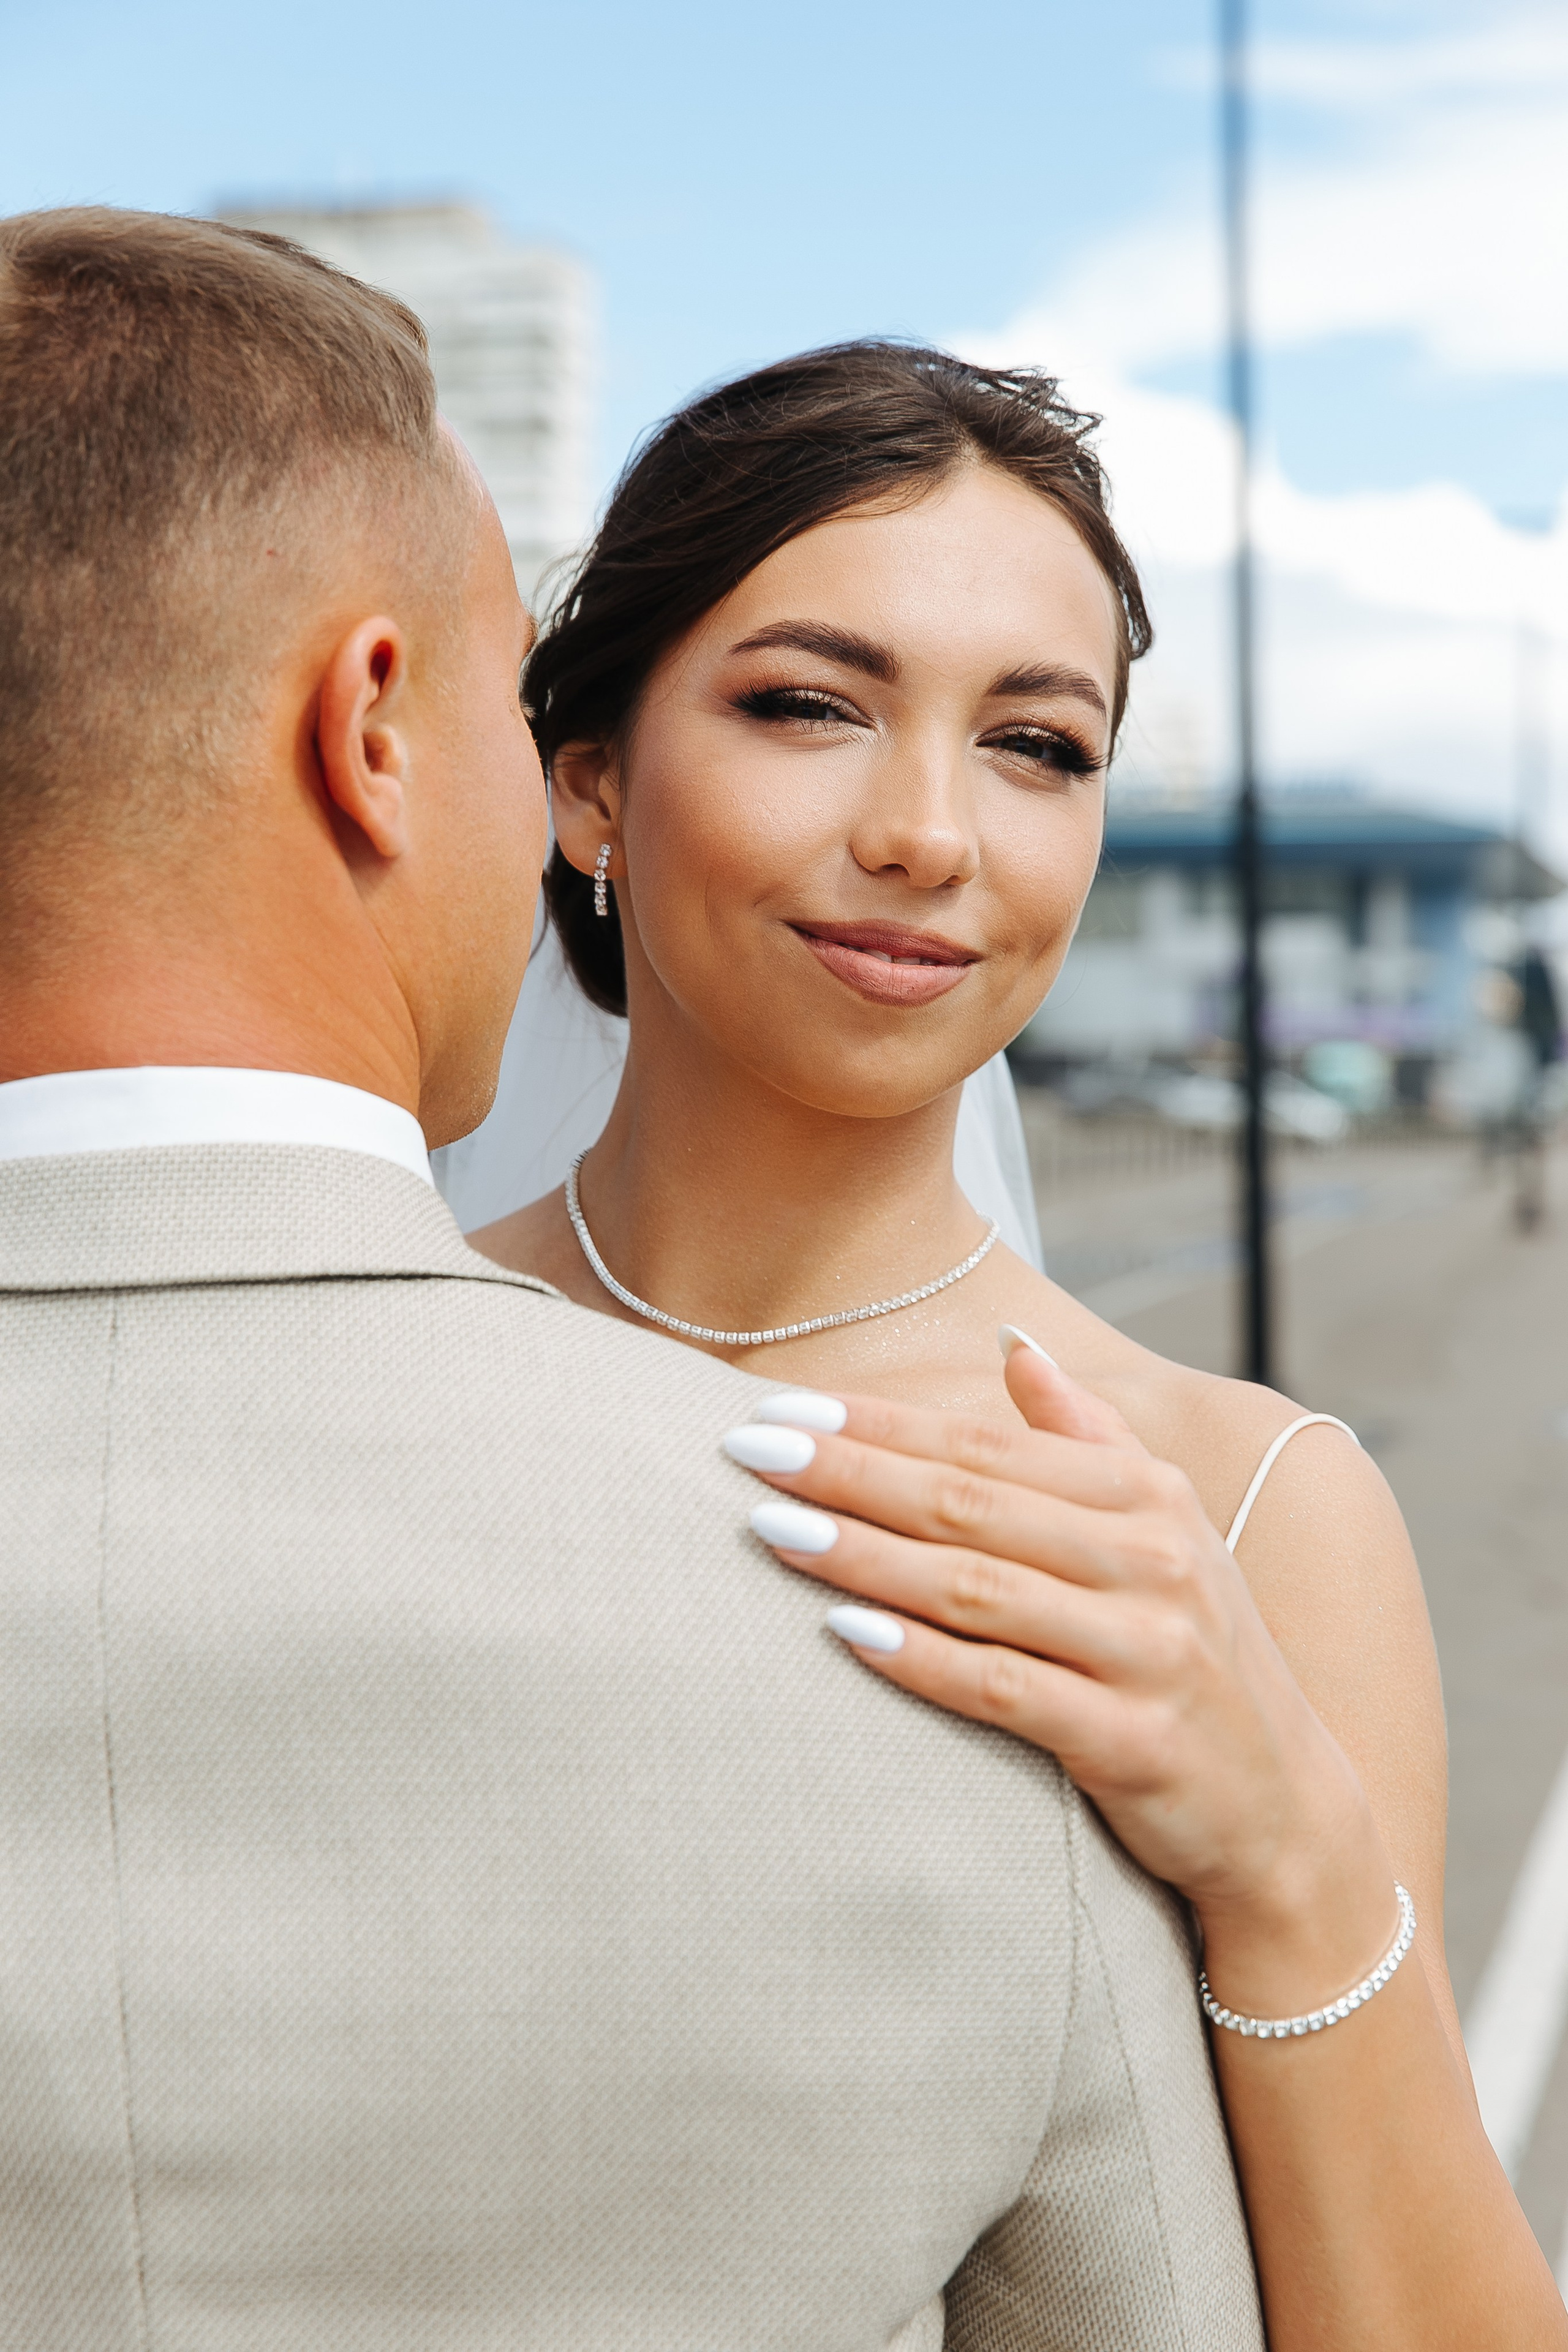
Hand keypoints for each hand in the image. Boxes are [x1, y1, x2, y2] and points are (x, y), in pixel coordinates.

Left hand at [725, 1338, 1394, 2008]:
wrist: (1285, 1810)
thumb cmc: (1198, 1654)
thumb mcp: (1166, 1530)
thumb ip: (1086, 1436)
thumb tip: (1014, 1347)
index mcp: (1147, 1497)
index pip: (987, 1446)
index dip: (879, 1425)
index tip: (782, 1405)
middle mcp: (1152, 1561)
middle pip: (969, 1504)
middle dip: (848, 1472)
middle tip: (746, 1447)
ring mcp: (1146, 1651)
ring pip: (975, 1588)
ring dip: (863, 1555)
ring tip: (769, 1529)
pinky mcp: (1133, 1740)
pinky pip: (1002, 1690)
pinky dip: (920, 1659)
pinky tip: (844, 1635)